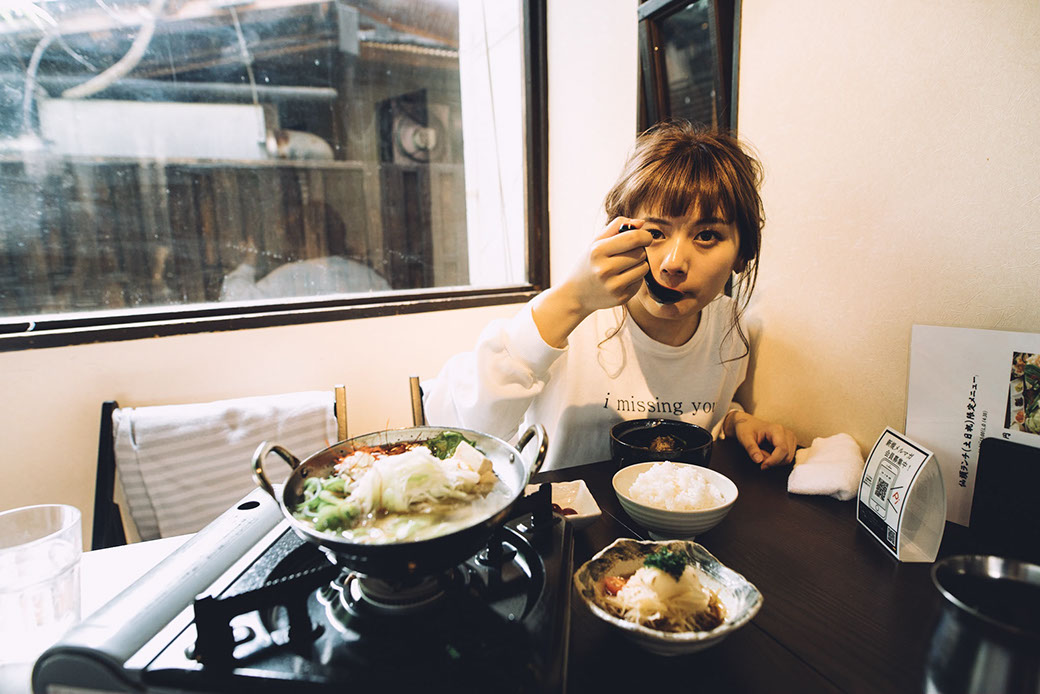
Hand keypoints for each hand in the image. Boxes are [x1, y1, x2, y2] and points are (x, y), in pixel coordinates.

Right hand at [532, 218, 651, 346]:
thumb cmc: (589, 263)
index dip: (645, 236)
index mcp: (597, 251)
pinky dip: (635, 278)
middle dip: (639, 250)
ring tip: (624, 266)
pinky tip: (622, 278)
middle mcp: (604, 269)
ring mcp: (613, 286)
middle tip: (627, 254)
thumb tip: (641, 223)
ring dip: (639, 264)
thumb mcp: (596, 242)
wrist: (575, 294)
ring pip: (644, 267)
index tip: (645, 237)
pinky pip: (640, 281)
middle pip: (640, 253)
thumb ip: (616, 227)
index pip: (633, 238)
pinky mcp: (621, 298)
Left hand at [725, 412, 797, 468]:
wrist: (748, 423)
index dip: (773, 461)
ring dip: (774, 461)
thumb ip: (751, 448)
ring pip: (787, 459)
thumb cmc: (746, 428)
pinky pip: (786, 458)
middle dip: (772, 461)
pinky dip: (776, 460)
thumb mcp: (744, 437)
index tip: (762, 465)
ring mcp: (790, 439)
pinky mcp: (790, 444)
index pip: (782, 449)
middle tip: (758, 455)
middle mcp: (787, 434)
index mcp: (777, 430)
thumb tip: (759, 460)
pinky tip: (767, 454)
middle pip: (786, 456)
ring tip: (762, 453)